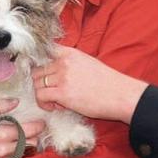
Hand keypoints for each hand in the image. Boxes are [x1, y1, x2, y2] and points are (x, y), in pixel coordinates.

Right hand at [0, 98, 45, 157]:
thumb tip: (15, 101)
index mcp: (0, 135)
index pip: (27, 131)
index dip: (37, 126)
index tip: (40, 122)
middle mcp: (2, 149)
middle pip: (29, 143)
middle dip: (35, 134)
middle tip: (37, 127)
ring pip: (24, 151)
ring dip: (27, 143)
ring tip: (26, 134)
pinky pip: (15, 157)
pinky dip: (18, 150)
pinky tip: (15, 142)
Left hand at [32, 45, 147, 122]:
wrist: (121, 95)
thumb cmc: (107, 82)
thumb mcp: (87, 62)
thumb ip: (69, 62)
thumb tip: (53, 69)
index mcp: (70, 52)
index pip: (43, 51)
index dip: (38, 63)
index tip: (41, 74)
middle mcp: (64, 61)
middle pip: (37, 70)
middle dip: (41, 83)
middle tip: (53, 93)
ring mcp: (62, 76)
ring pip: (36, 83)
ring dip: (43, 94)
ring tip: (56, 101)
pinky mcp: (63, 93)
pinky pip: (41, 96)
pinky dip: (44, 103)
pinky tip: (55, 107)